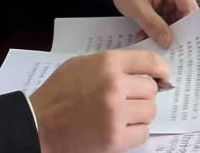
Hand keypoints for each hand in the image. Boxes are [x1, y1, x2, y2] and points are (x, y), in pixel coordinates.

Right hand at [32, 50, 167, 152]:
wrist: (36, 125)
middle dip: (144, 95)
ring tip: (125, 115)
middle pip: (152, 89)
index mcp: (108, 63)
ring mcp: (115, 113)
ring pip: (150, 111)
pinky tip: (123, 129)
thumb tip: (140, 68)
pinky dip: (136, 132)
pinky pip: (143, 133)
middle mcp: (115, 86)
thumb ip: (111, 63)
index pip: (150, 61)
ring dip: (141, 114)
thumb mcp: (81, 64)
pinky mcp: (114, 139)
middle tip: (131, 100)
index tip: (163, 76)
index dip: (161, 69)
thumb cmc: (57, 94)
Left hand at [110, 0, 197, 47]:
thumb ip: (153, 26)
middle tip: (152, 44)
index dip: (185, 31)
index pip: (191, 12)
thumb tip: (168, 43)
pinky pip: (174, 11)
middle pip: (185, 15)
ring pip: (178, 15)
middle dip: (169, 31)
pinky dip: (162, 21)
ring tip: (143, 37)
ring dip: (163, 28)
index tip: (174, 48)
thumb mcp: (136, 8)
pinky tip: (147, 29)